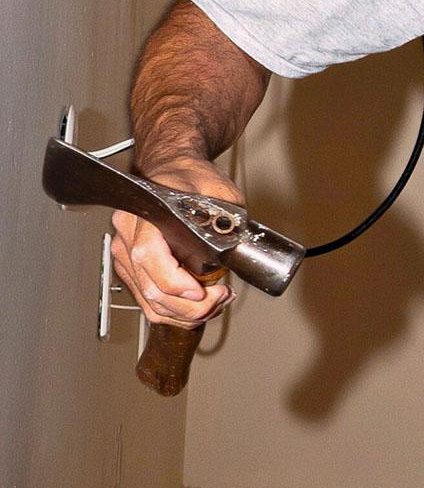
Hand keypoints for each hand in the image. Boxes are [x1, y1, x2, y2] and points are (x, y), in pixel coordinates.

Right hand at [109, 159, 240, 329]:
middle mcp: (128, 235)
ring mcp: (126, 254)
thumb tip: (232, 246)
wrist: (174, 173)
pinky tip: (199, 303)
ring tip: (215, 302)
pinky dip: (177, 313)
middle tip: (221, 297)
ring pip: (152, 304)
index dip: (177, 283)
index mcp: (146, 214)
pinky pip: (150, 304)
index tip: (204, 291)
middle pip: (152, 289)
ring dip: (188, 314)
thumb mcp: (220, 194)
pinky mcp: (132, 270)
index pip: (149, 257)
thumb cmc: (193, 180)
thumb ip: (225, 219)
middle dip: (193, 306)